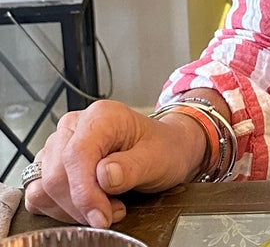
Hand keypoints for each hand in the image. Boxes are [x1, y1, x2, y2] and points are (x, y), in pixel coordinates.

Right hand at [23, 99, 206, 227]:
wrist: (167, 148)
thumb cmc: (163, 148)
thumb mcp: (157, 158)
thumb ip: (131, 167)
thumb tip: (103, 175)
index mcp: (102, 116)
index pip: (76, 155)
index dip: (84, 192)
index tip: (101, 216)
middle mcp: (76, 126)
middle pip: (56, 175)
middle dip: (82, 204)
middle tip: (112, 211)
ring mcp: (61, 144)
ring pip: (44, 187)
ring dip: (71, 208)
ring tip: (105, 206)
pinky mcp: (53, 164)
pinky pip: (39, 193)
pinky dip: (59, 208)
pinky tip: (86, 206)